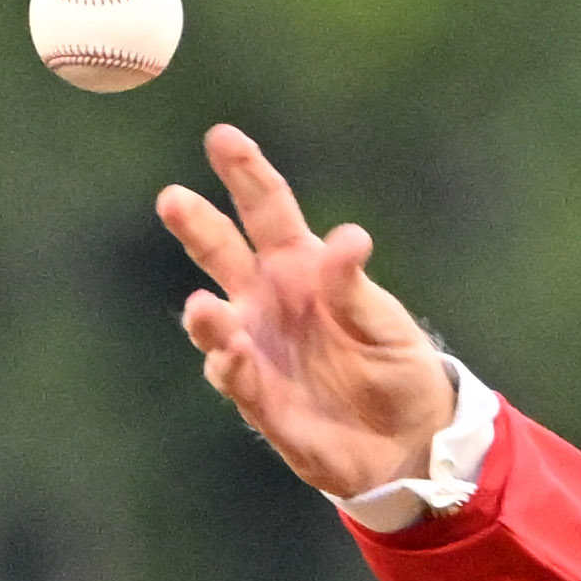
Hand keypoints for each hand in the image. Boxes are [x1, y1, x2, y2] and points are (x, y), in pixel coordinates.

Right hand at [157, 125, 456, 498]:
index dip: (245, 174)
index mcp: (300, 267)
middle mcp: (267, 302)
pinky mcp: (261, 401)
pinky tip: (234, 355)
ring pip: (215, 324)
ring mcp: (258, 350)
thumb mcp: (386, 323)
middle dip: (196, 227)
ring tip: (202, 309)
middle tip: (173, 200)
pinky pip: (236, 381)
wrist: (408, 442)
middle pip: (221, 255)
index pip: (266, 210)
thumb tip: (346, 239)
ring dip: (205, 317)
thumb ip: (355, 288)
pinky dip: (231, 368)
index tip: (221, 138)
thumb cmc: (397, 367)